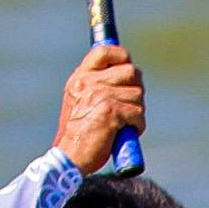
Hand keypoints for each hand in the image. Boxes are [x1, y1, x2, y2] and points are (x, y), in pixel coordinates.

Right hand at [54, 46, 144, 174]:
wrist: (70, 156)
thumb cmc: (79, 133)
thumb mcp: (81, 101)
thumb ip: (97, 85)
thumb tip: (128, 73)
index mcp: (80, 77)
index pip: (104, 51)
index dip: (121, 56)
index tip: (127, 65)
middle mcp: (89, 82)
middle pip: (131, 72)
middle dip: (136, 89)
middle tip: (129, 106)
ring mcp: (100, 95)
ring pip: (138, 94)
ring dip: (137, 112)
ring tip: (122, 124)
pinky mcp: (111, 111)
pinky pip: (138, 113)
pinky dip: (137, 125)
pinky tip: (125, 132)